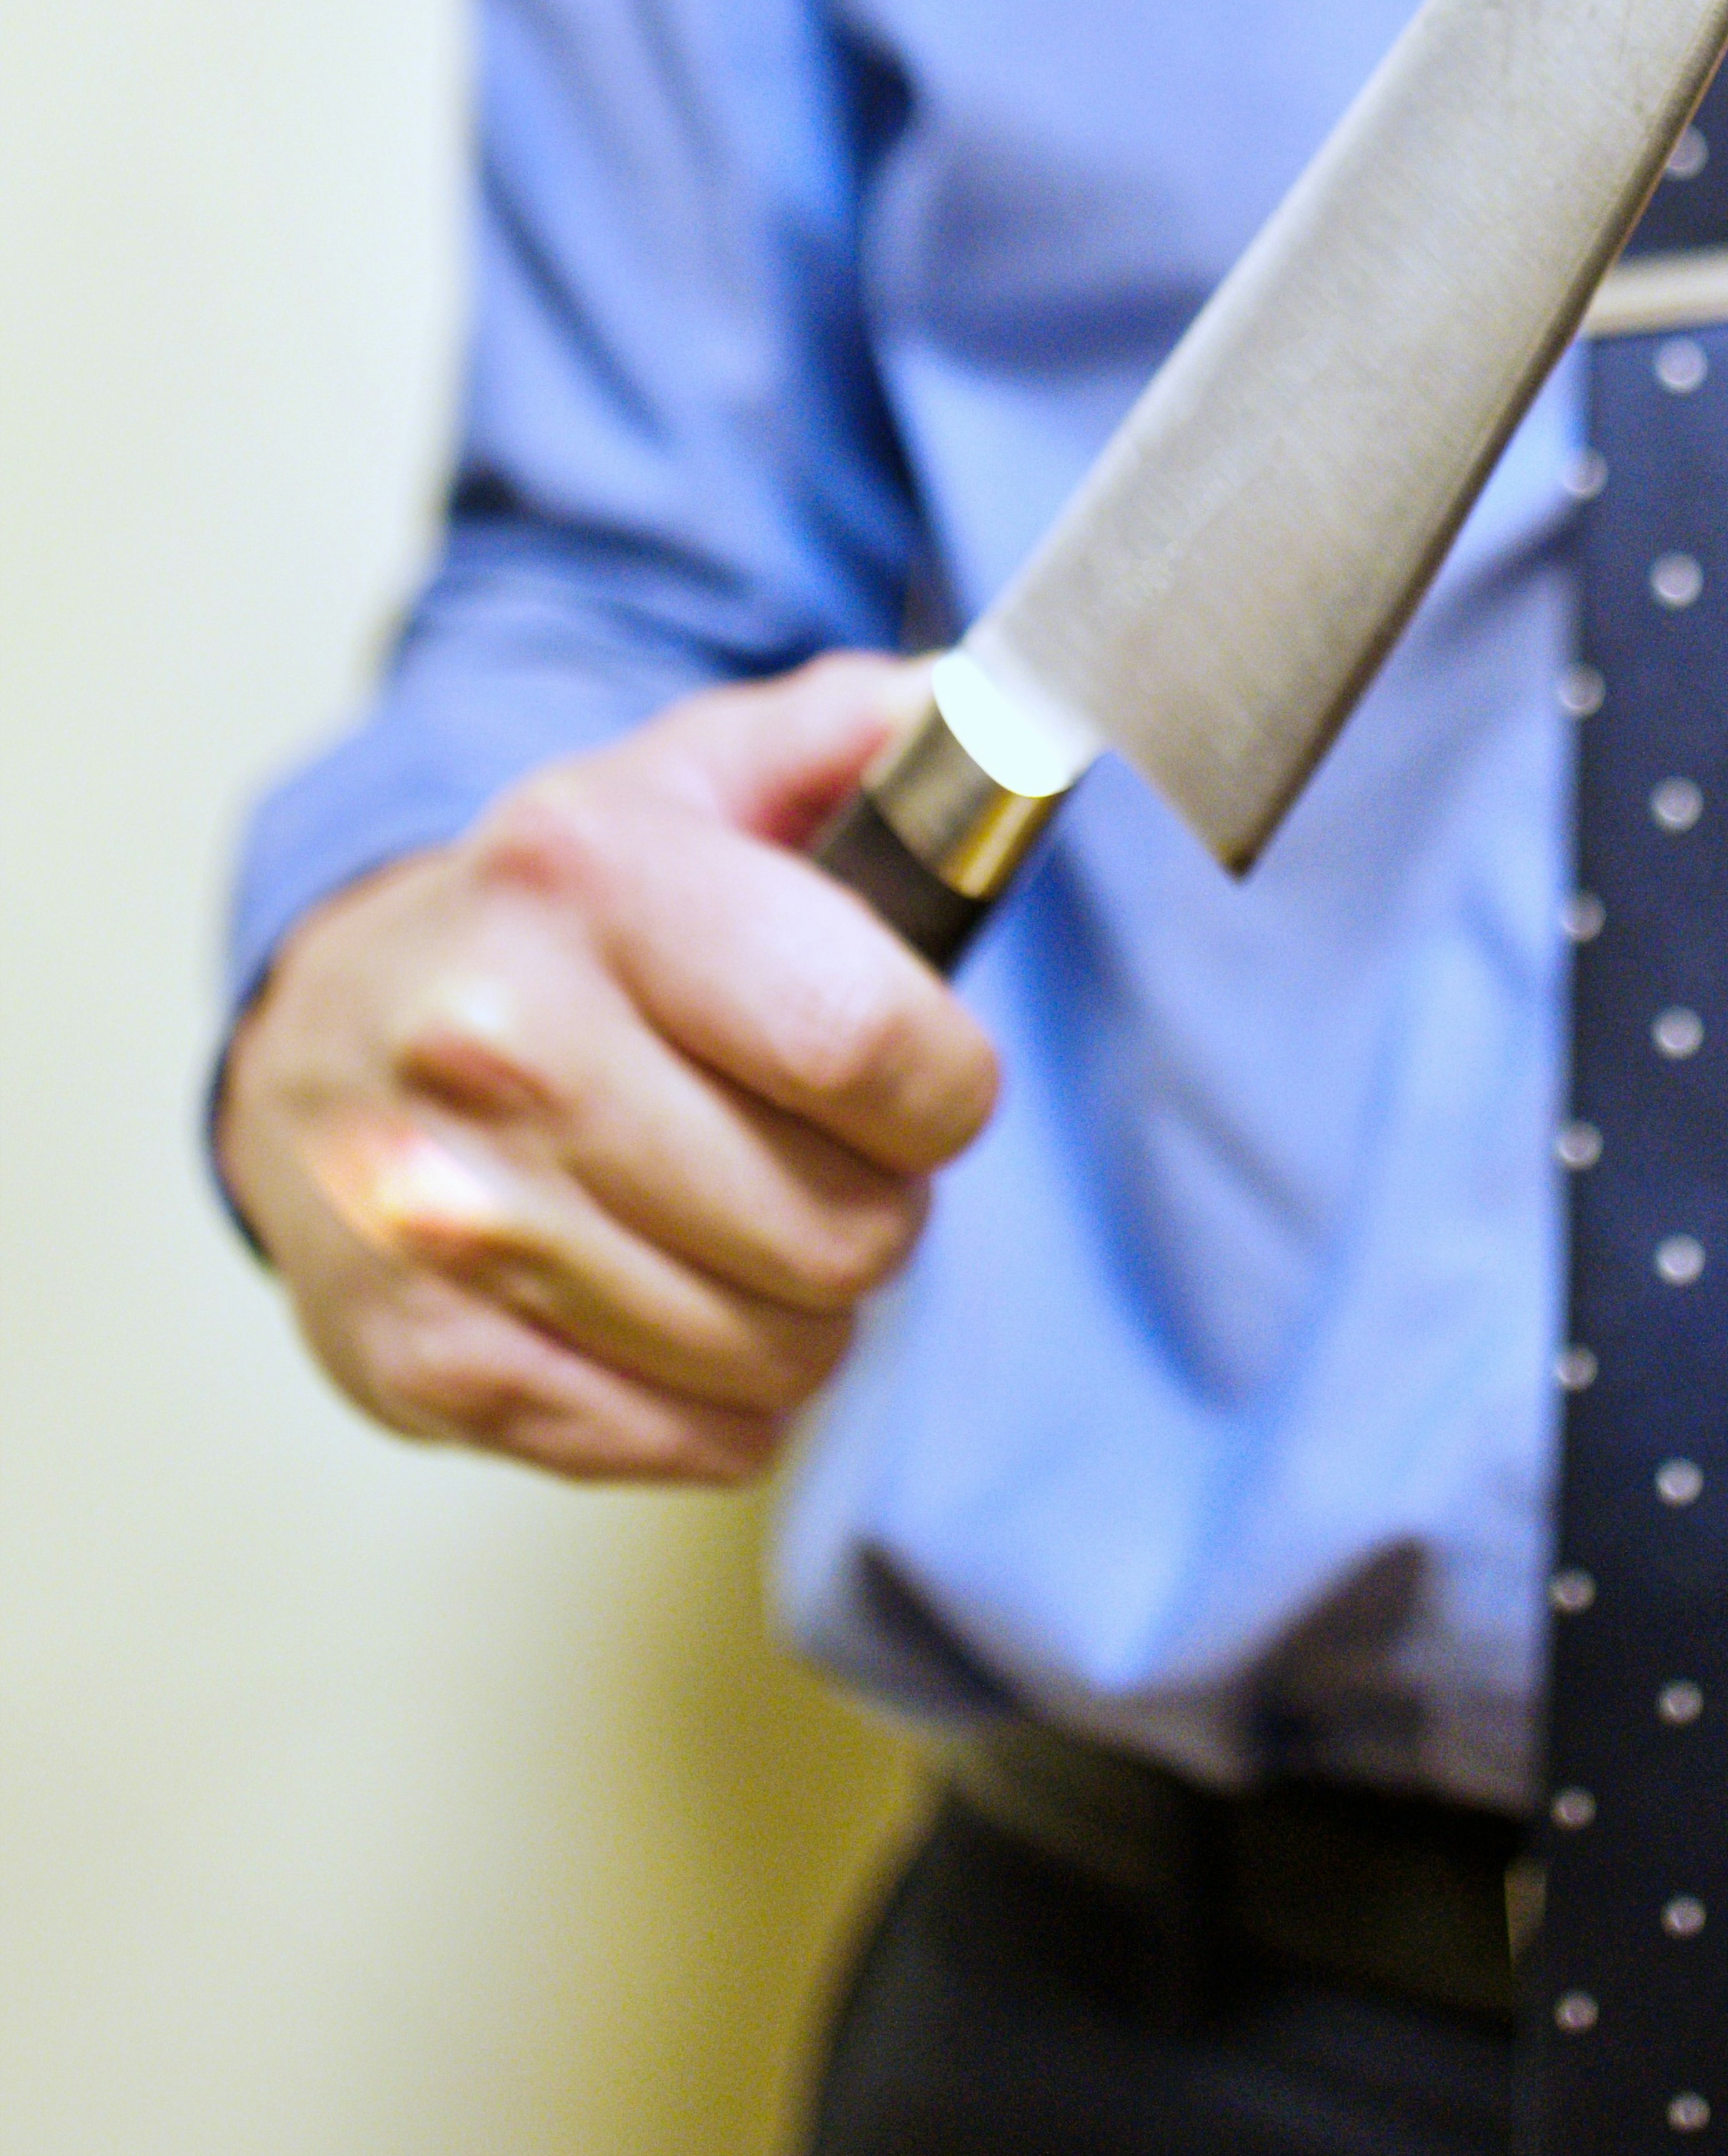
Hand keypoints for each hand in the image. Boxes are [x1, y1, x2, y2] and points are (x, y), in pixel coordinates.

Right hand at [216, 656, 999, 1483]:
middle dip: (877, 1205)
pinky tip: (673, 1300)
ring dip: (803, 1308)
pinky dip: (718, 1399)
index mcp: (588, 883)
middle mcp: (501, 1047)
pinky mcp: (427, 1362)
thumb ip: (849, 732)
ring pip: (777, 1353)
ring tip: (743, 1222)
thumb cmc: (550, 920)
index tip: (926, 1078)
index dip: (944, 1086)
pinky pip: (688, 1444)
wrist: (320, 1039)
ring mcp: (452, 1219)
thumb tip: (978, 711)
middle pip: (839, 1229)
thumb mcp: (689, 777)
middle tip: (823, 1155)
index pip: (857, 1039)